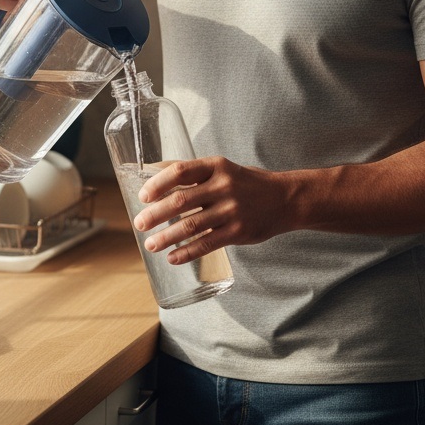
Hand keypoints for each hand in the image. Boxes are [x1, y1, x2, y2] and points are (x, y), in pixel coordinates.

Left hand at [132, 157, 290, 264]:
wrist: (285, 199)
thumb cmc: (244, 182)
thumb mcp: (221, 168)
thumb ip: (191, 172)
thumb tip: (152, 173)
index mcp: (215, 166)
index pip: (179, 171)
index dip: (157, 184)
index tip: (142, 196)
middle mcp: (223, 186)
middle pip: (181, 201)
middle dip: (155, 214)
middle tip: (139, 224)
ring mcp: (232, 210)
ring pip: (191, 226)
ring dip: (166, 237)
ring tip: (150, 244)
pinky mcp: (238, 232)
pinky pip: (207, 244)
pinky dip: (187, 253)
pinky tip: (172, 258)